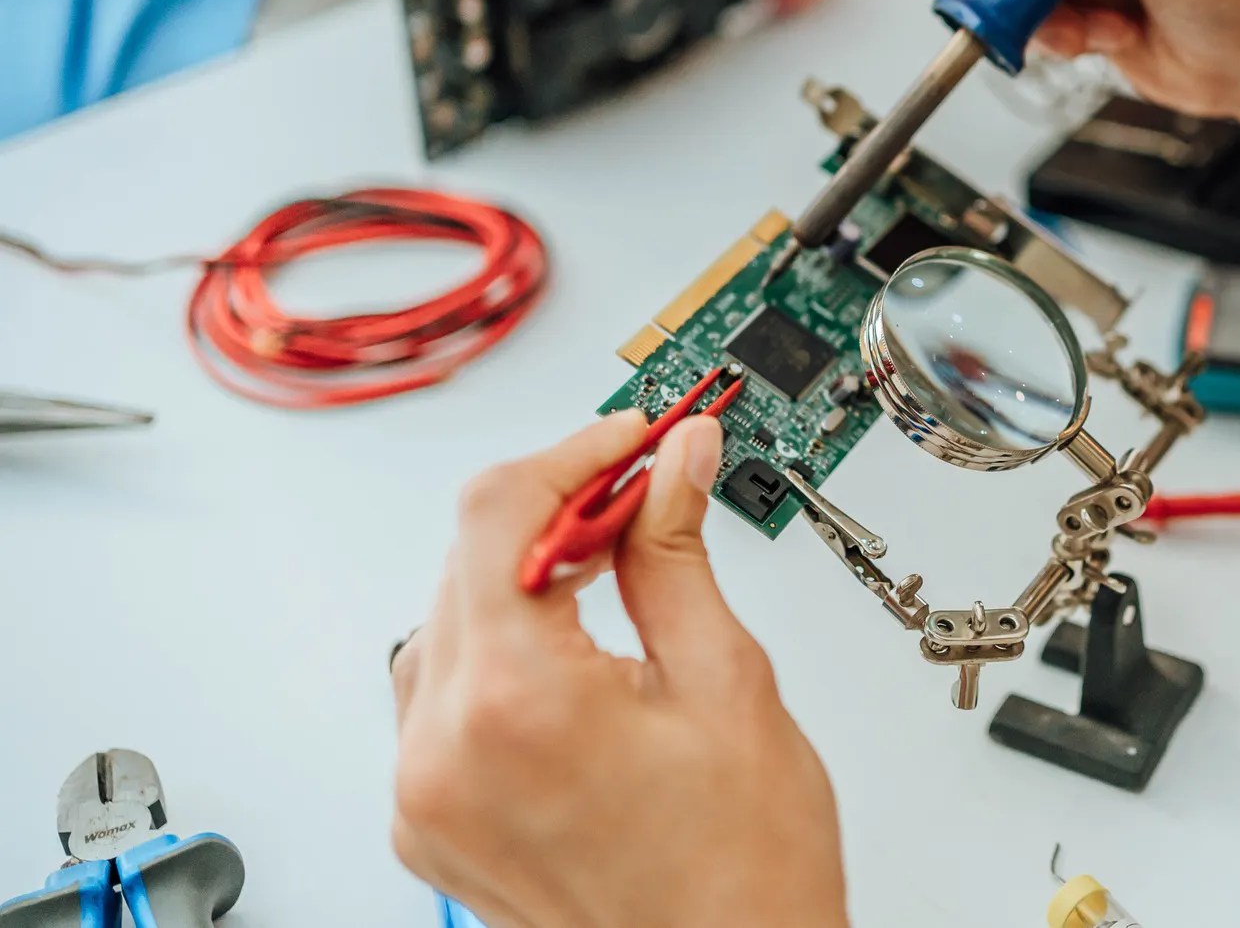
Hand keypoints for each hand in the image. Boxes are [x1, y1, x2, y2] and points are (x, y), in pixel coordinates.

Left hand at [391, 413, 847, 927]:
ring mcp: (425, 797)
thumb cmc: (742, 871)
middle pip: (466, 562)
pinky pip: (441, 700)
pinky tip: (573, 661)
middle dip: (555, 515)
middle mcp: (442, 752)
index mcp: (515, 703)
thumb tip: (677, 463)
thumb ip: (677, 553)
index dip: (572, 454)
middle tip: (642, 495)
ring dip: (521, 584)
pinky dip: (500, 658)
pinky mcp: (430, 825)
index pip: (498, 512)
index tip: (630, 441)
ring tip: (611, 583)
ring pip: (447, 624)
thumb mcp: (727, 681)